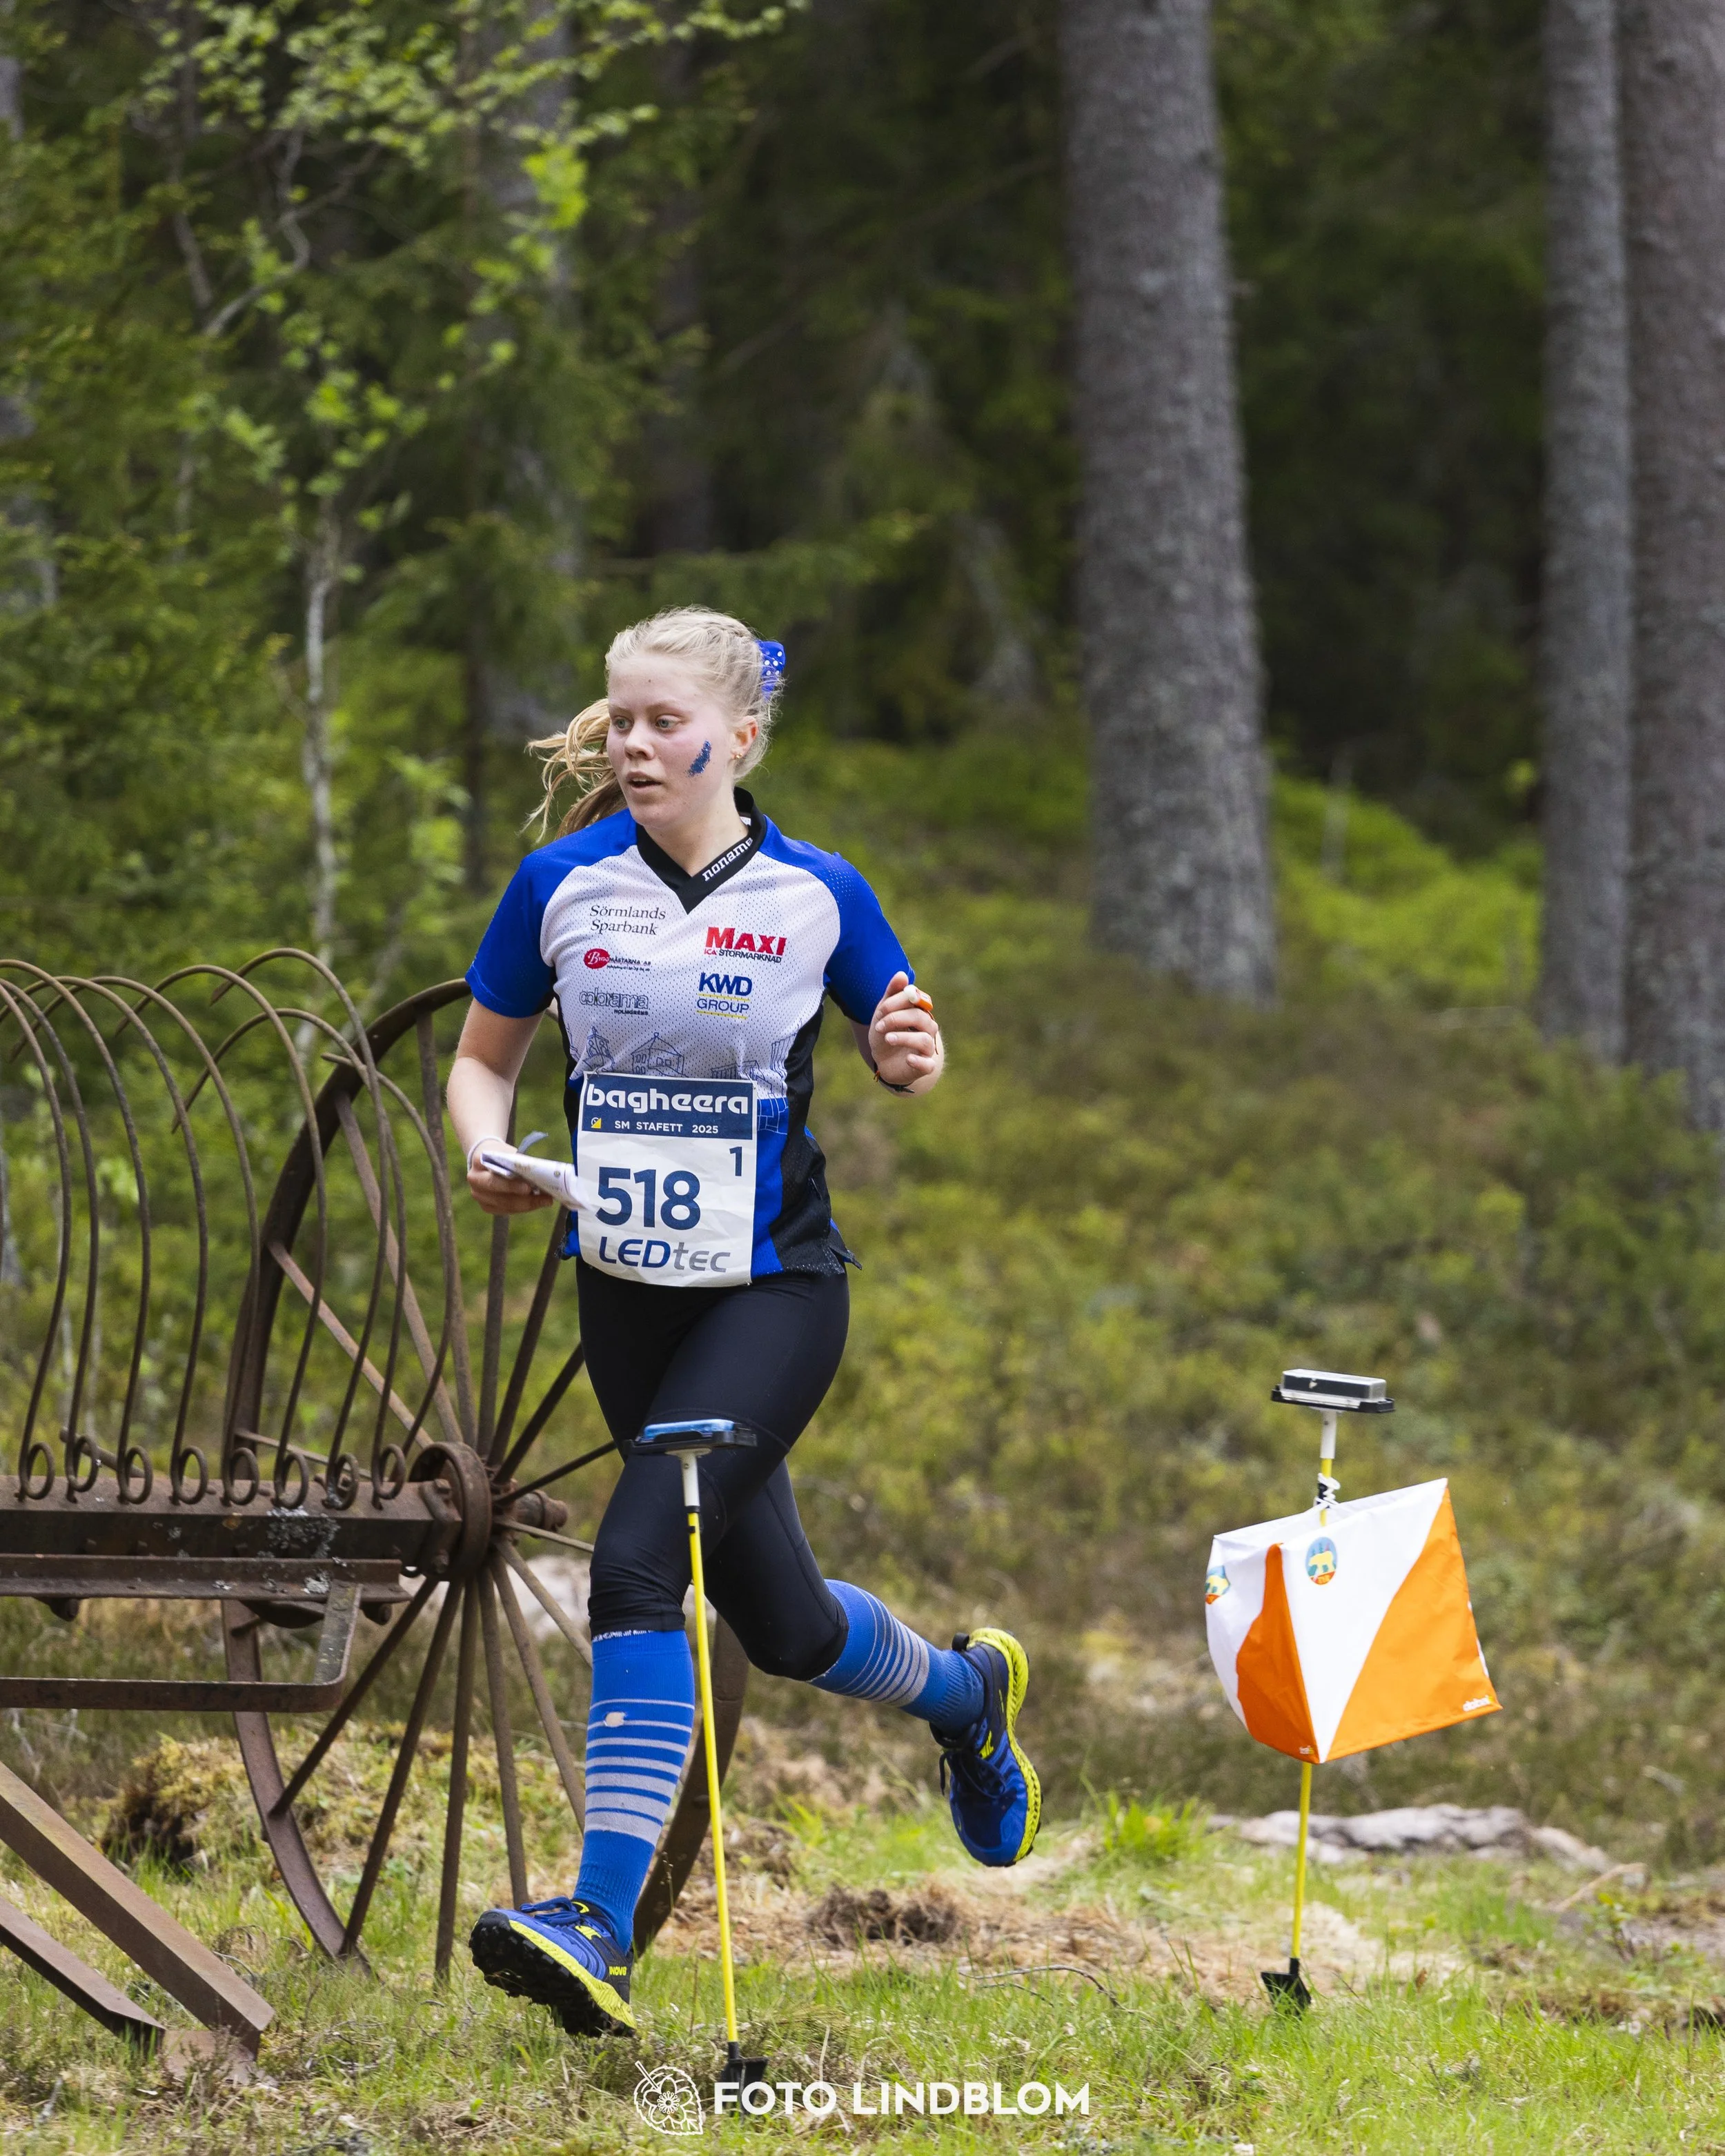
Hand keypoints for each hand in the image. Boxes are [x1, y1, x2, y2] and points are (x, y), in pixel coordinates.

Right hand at [466, 1150, 553, 1215]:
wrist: (485, 1158)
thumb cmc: (501, 1153)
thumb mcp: (507, 1151)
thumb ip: (518, 1161)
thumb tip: (538, 1173)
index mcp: (478, 1161)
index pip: (494, 1175)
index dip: (511, 1185)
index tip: (528, 1187)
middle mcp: (475, 1180)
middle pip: (499, 1194)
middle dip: (523, 1198)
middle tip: (544, 1198)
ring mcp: (479, 1195)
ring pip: (505, 1205)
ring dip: (527, 1204)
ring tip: (546, 1201)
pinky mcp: (485, 1206)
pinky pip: (506, 1210)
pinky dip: (522, 1207)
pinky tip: (537, 1203)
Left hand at [867, 972, 941, 1089]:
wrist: (883, 1060)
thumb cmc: (886, 1032)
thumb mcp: (883, 1013)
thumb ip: (892, 994)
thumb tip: (902, 974)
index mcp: (920, 1012)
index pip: (918, 1000)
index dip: (899, 1002)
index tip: (881, 1010)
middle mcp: (928, 1028)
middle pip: (920, 1018)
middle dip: (897, 1019)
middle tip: (879, 1026)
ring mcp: (927, 1048)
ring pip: (924, 1040)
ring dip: (904, 1038)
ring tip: (887, 1038)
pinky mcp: (925, 1066)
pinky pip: (928, 1064)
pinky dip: (919, 1061)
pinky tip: (908, 1059)